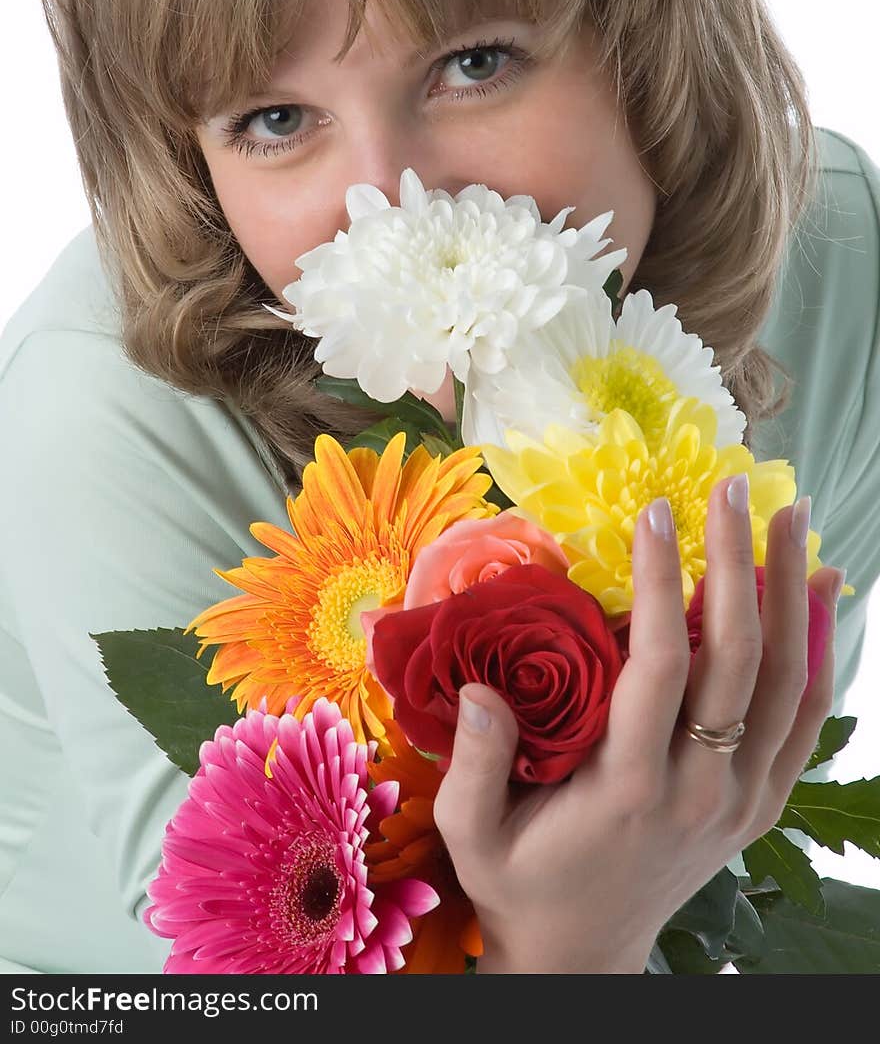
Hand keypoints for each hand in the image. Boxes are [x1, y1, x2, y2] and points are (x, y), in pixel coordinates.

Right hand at [432, 475, 843, 972]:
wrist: (582, 955)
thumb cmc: (519, 881)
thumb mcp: (470, 835)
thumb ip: (473, 764)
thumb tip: (477, 688)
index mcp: (628, 787)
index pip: (659, 664)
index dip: (660, 580)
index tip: (654, 510)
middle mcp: (700, 789)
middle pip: (737, 659)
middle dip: (737, 560)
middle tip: (731, 486)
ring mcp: (741, 799)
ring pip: (786, 681)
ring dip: (792, 591)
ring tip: (791, 515)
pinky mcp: (761, 804)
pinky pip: (805, 717)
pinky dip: (819, 649)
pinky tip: (821, 590)